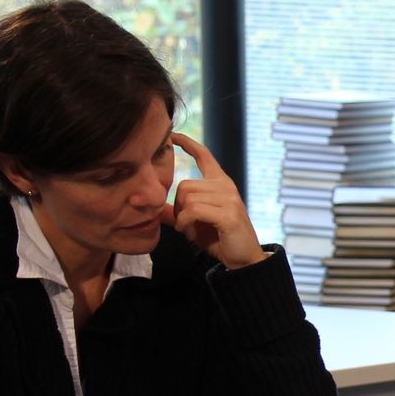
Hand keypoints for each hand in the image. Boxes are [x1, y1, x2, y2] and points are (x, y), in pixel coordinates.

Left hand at [162, 132, 266, 268]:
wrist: (244, 259)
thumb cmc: (219, 238)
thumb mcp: (194, 221)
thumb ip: (177, 210)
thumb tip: (150, 205)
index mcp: (220, 183)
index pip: (204, 155)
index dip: (187, 144)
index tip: (172, 135)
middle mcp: (226, 186)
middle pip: (184, 185)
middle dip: (178, 207)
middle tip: (185, 224)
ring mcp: (229, 198)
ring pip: (188, 198)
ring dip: (183, 218)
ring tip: (191, 230)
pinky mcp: (228, 213)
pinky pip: (194, 210)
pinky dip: (186, 223)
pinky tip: (191, 232)